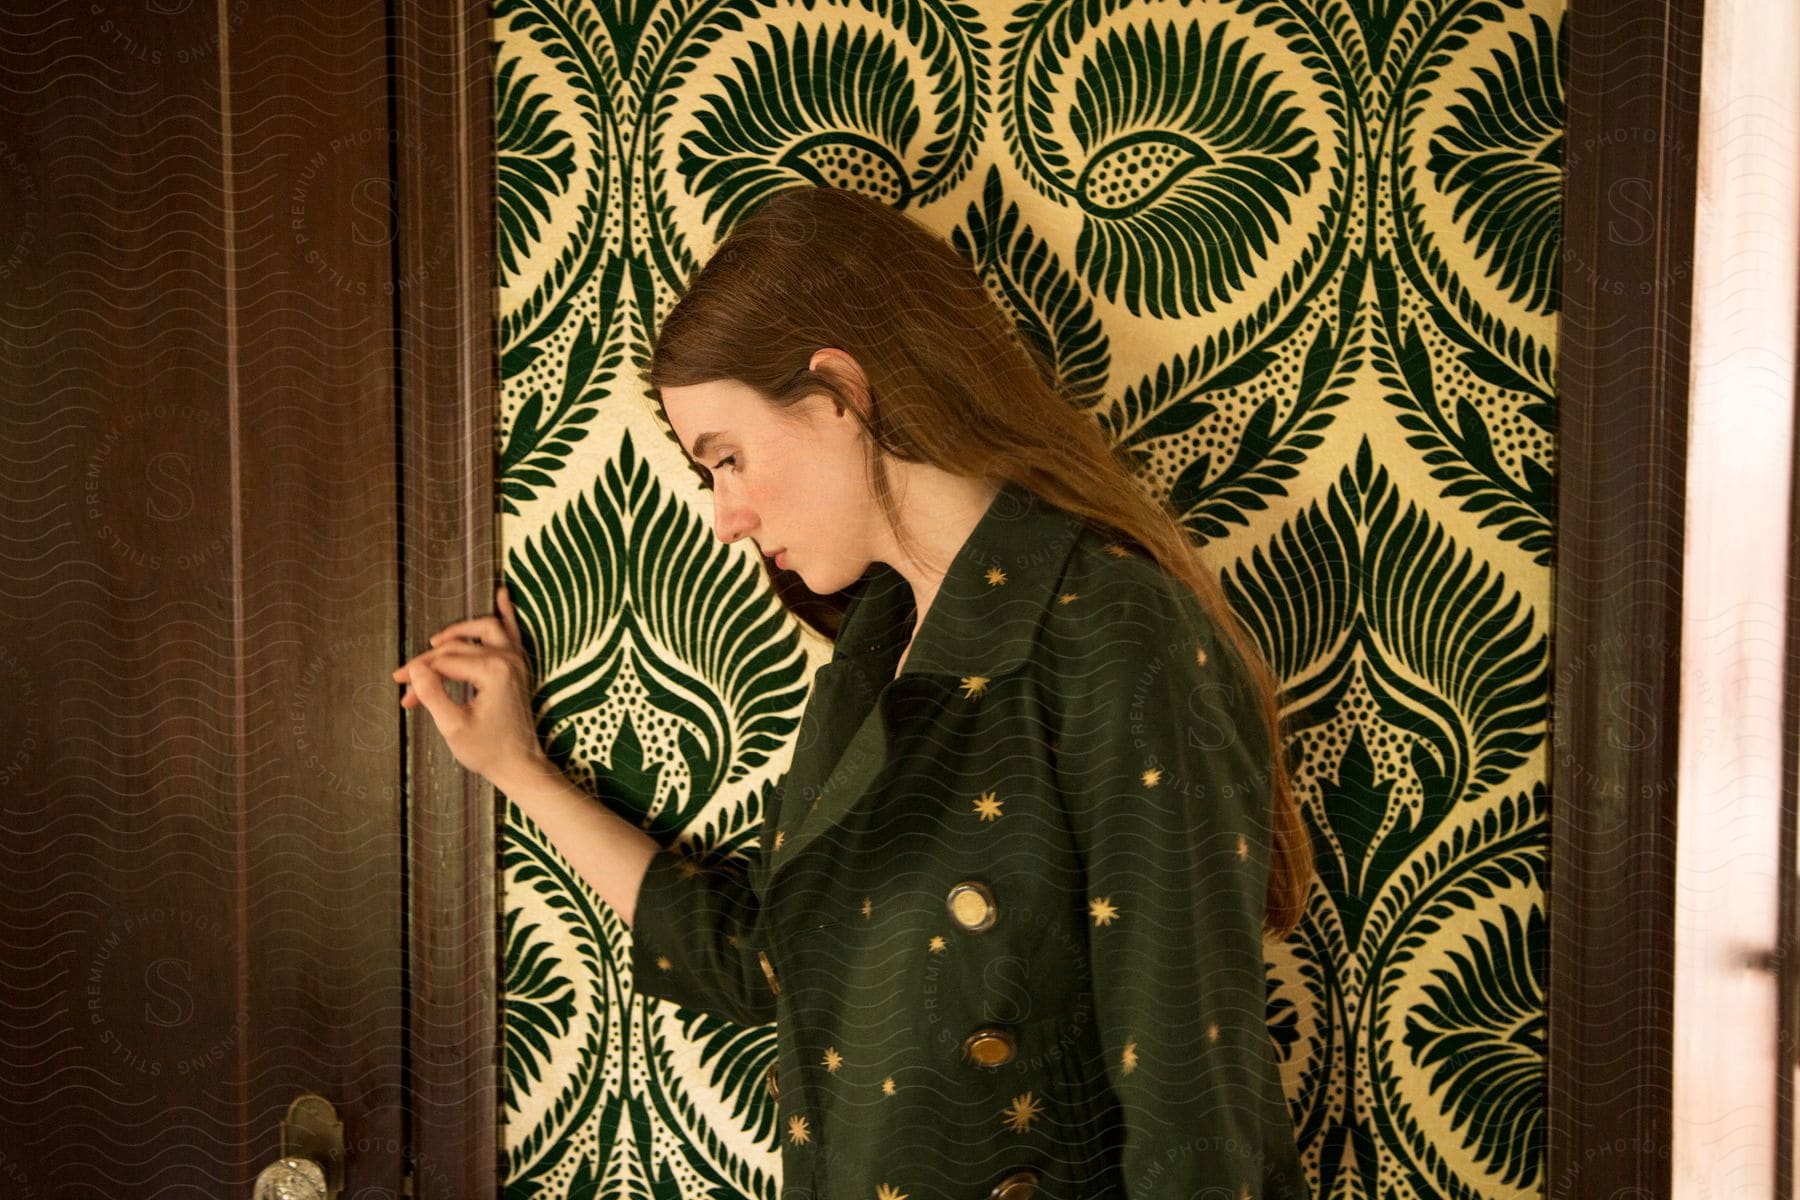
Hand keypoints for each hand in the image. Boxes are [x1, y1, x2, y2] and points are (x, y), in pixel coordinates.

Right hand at [392, 585, 546, 782]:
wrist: (520, 765)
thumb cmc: (488, 750)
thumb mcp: (453, 727)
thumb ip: (433, 694)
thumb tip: (416, 668)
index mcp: (493, 671)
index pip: (444, 661)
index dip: (417, 671)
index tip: (398, 685)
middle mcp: (508, 659)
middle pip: (457, 648)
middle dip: (428, 663)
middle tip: (406, 681)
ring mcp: (518, 660)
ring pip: (484, 629)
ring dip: (459, 632)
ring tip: (436, 642)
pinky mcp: (520, 666)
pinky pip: (513, 632)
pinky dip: (506, 613)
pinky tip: (503, 594)